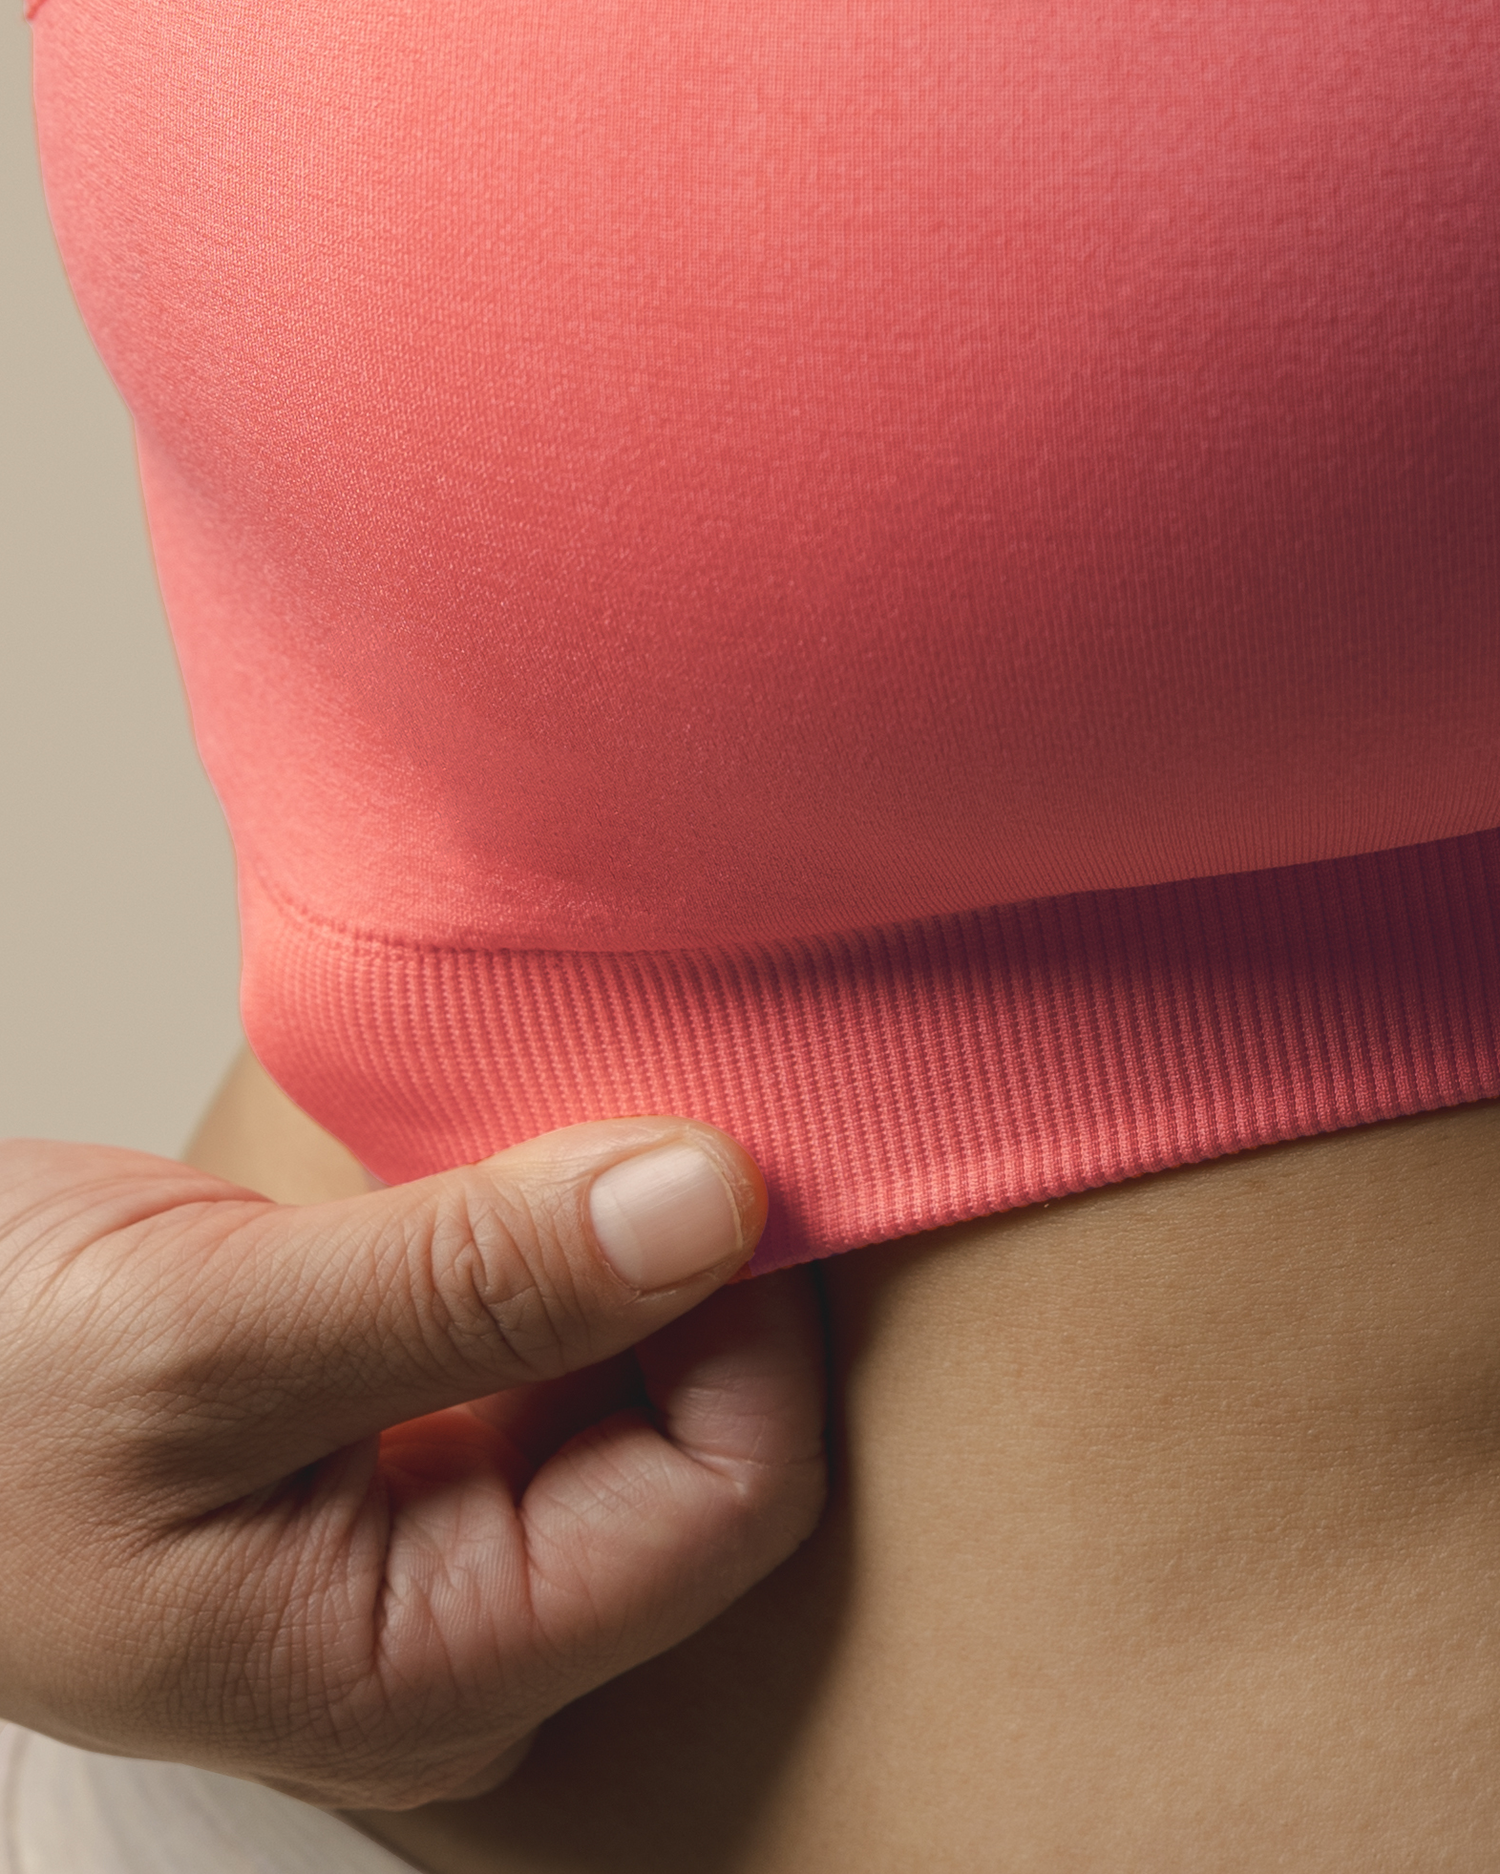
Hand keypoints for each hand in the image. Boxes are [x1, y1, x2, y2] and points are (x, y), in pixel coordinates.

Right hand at [0, 1119, 824, 1807]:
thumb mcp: (207, 1332)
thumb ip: (472, 1280)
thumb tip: (708, 1201)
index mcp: (439, 1671)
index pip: (726, 1497)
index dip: (748, 1316)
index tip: (722, 1149)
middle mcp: (477, 1629)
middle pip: (710, 1449)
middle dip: (700, 1281)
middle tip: (658, 1111)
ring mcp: (452, 1542)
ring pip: (649, 1388)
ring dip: (637, 1253)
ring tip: (577, 1130)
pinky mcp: (425, 1451)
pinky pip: (570, 1352)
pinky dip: (572, 1252)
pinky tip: (528, 1172)